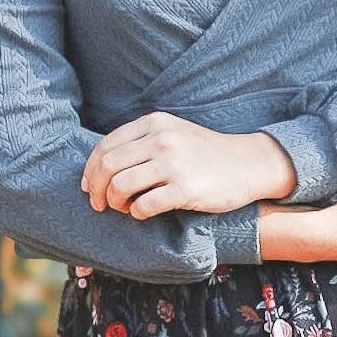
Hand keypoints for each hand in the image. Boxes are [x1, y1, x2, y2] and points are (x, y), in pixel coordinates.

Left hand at [80, 114, 290, 217]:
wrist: (248, 164)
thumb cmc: (206, 154)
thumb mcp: (173, 133)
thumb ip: (142, 141)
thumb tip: (101, 167)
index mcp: (155, 123)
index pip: (106, 146)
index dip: (90, 170)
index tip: (89, 187)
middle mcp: (161, 140)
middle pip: (107, 166)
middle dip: (96, 190)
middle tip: (99, 205)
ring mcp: (173, 164)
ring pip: (120, 185)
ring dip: (115, 202)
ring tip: (124, 208)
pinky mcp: (185, 189)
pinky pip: (144, 205)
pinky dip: (137, 213)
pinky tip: (143, 213)